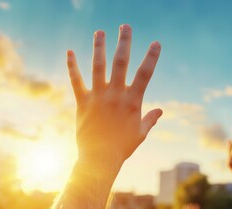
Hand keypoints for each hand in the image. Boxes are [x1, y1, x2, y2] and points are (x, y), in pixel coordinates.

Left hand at [67, 24, 161, 163]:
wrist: (99, 159)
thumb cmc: (122, 147)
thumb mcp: (141, 133)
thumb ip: (151, 119)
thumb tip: (161, 111)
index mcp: (133, 101)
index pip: (145, 74)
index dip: (152, 57)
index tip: (156, 43)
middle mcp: (116, 95)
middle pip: (121, 62)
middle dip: (124, 42)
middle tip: (125, 26)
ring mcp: (98, 97)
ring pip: (98, 66)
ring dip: (99, 47)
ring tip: (100, 32)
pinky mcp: (83, 102)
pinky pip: (76, 81)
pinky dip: (72, 66)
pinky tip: (70, 52)